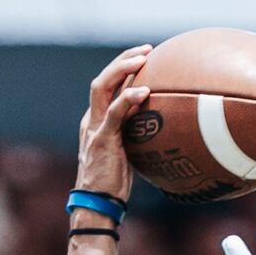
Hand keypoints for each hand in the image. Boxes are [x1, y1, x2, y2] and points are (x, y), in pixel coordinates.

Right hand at [71, 44, 153, 198]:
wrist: (97, 205)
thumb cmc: (114, 183)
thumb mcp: (127, 153)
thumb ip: (136, 136)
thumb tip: (163, 129)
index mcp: (96, 121)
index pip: (106, 86)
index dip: (123, 68)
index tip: (145, 57)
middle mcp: (92, 119)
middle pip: (101, 79)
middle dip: (123, 59)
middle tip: (147, 49)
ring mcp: (94, 128)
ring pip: (101, 87)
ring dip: (122, 69)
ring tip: (144, 58)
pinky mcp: (101, 140)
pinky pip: (114, 113)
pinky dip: (128, 99)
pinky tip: (144, 90)